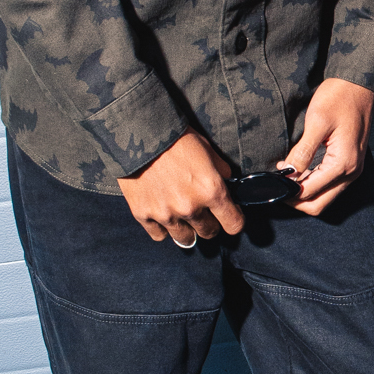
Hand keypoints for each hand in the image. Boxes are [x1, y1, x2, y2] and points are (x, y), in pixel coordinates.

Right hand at [118, 132, 243, 244]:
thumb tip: (228, 185)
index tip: (230, 215)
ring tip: (183, 216)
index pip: (234, 224)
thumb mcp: (208, 151)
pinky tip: (163, 215)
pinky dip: (163, 228)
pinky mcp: (143, 215)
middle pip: (209, 233)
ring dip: (188, 229)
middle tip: (204, 211)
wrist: (139, 133)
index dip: (234, 220)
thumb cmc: (177, 139)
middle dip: (210, 223)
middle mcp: (190, 208)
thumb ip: (221, 172)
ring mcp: (165, 214)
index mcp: (211, 191)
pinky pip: (159, 235)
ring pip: (186, 239)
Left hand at [282, 78, 373, 216]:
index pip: (310, 192)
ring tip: (286, 177)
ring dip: (304, 192)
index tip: (272, 182)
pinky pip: (330, 184)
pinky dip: (314, 184)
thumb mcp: (317, 122)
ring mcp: (353, 168)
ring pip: (325, 196)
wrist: (359, 84)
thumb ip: (302, 152)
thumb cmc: (341, 97)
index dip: (287, 192)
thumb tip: (288, 174)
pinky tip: (300, 171)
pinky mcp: (351, 162)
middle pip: (319, 204)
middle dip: (296, 200)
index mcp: (343, 163)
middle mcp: (351, 171)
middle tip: (277, 186)